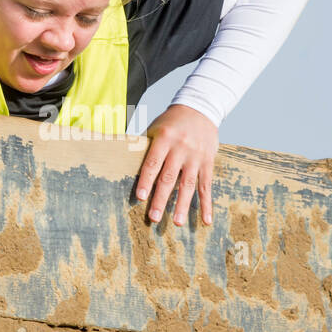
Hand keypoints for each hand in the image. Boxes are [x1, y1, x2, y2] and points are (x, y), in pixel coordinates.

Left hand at [134, 103, 217, 225]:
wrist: (200, 109)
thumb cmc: (171, 122)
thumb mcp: (155, 127)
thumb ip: (143, 146)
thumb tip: (123, 163)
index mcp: (164, 138)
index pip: (153, 162)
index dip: (146, 180)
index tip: (140, 197)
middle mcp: (181, 148)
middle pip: (169, 177)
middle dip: (161, 199)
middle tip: (154, 218)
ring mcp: (196, 157)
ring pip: (188, 185)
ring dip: (182, 205)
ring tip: (176, 222)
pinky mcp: (208, 162)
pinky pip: (207, 186)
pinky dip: (207, 204)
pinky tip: (206, 220)